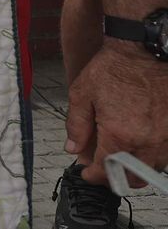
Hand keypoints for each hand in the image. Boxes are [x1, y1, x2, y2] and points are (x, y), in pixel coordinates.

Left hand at [66, 42, 167, 185]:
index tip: (88, 174)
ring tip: (121, 157)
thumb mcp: (82, 94)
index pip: (106, 171)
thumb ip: (76, 125)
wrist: (142, 51)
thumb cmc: (113, 69)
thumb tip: (72, 147)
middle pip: (133, 178)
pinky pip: (166, 155)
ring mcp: (165, 138)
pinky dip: (152, 157)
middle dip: (116, 178)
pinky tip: (140, 146)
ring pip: (152, 169)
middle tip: (104, 169)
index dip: (93, 176)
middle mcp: (146, 141)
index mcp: (119, 135)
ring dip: (135, 169)